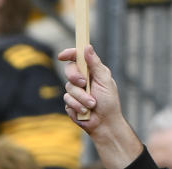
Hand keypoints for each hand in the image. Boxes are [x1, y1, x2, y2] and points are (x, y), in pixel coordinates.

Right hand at [58, 46, 142, 168]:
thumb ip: (95, 64)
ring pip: (69, 87)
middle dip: (75, 76)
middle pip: (69, 70)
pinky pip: (67, 100)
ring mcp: (75, 91)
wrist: (105, 123)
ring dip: (82, 97)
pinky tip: (86, 111)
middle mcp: (82, 79)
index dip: (69, 54)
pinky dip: (78, 105)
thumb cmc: (109, 101)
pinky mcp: (70, 103)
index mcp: (92, 71)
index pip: (78, 58)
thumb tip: (87, 47)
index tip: (63, 55)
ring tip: (92, 104)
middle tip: (84, 83)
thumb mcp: (104, 80)